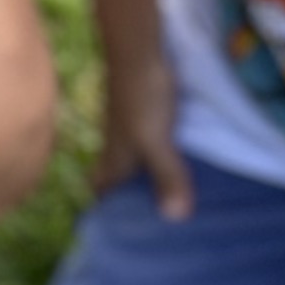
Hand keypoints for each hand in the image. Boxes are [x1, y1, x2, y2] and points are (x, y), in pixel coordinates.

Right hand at [94, 49, 193, 218]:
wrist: (138, 51)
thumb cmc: (142, 99)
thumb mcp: (157, 142)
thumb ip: (167, 177)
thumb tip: (176, 219)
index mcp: (114, 160)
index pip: (102, 192)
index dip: (107, 211)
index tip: (123, 232)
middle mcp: (118, 148)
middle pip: (117, 179)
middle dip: (129, 197)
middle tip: (157, 218)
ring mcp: (129, 129)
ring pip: (133, 160)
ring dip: (147, 175)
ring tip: (175, 193)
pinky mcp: (142, 114)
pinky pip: (148, 143)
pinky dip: (160, 155)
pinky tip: (182, 158)